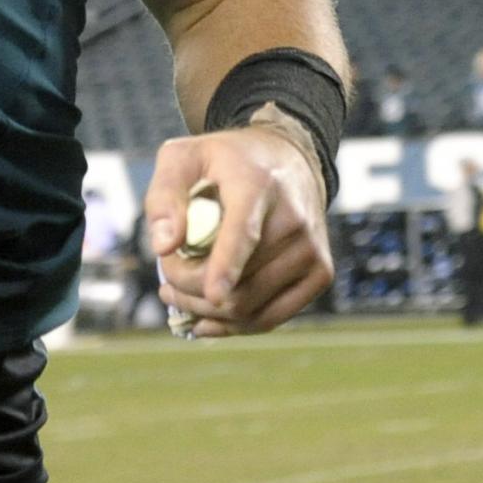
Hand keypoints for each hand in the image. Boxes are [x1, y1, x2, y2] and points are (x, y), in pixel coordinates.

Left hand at [143, 123, 333, 339]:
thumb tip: (163, 246)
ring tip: (178, 295)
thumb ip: (165, 195)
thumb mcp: (185, 157)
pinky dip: (234, 325)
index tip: (212, 295)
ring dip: (206, 312)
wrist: (289, 161)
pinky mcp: (319, 274)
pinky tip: (206, 318)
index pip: (244, 232)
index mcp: (257, 185)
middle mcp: (294, 219)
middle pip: (239, 282)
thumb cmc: (227, 162)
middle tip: (165, 282)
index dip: (227, 266)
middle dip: (190, 290)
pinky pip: (270, 317)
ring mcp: (311, 250)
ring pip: (251, 307)